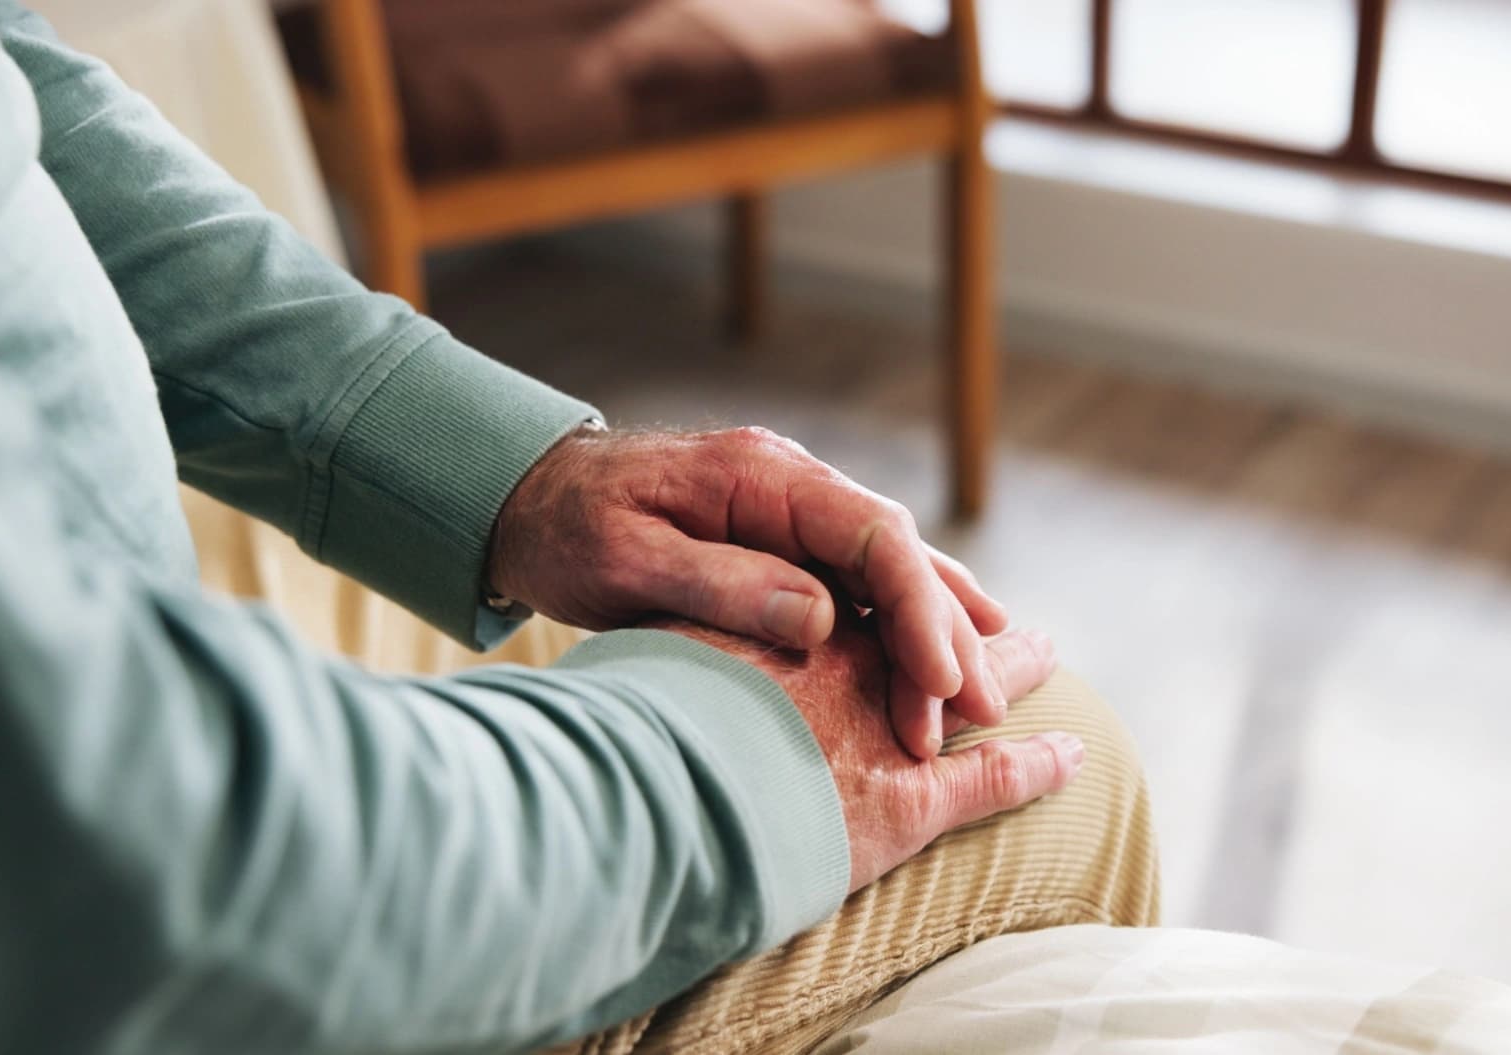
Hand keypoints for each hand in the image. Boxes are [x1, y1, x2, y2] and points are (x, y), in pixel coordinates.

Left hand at [488, 425, 1010, 757]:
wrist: (526, 499)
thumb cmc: (567, 529)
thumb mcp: (629, 562)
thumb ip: (723, 585)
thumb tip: (822, 620)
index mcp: (762, 476)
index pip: (874, 534)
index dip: (918, 609)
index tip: (940, 680)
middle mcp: (792, 485)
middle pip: (899, 554)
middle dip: (944, 633)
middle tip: (977, 713)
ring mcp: (792, 512)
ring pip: (892, 569)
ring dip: (938, 632)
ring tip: (984, 696)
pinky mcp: (783, 545)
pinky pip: (862, 582)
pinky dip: (905, 623)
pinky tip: (941, 661)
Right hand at [649, 612, 1080, 890]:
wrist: (654, 801)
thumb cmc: (641, 731)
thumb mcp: (660, 652)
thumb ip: (703, 620)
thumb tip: (727, 608)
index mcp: (794, 624)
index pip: (854, 598)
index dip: (885, 594)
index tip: (897, 590)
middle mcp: (851, 666)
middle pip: (922, 630)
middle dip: (962, 621)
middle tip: (1001, 612)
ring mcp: (886, 731)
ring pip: (968, 688)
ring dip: (1009, 669)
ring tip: (1044, 653)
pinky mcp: (908, 802)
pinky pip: (993, 777)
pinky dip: (1035, 766)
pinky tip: (1073, 757)